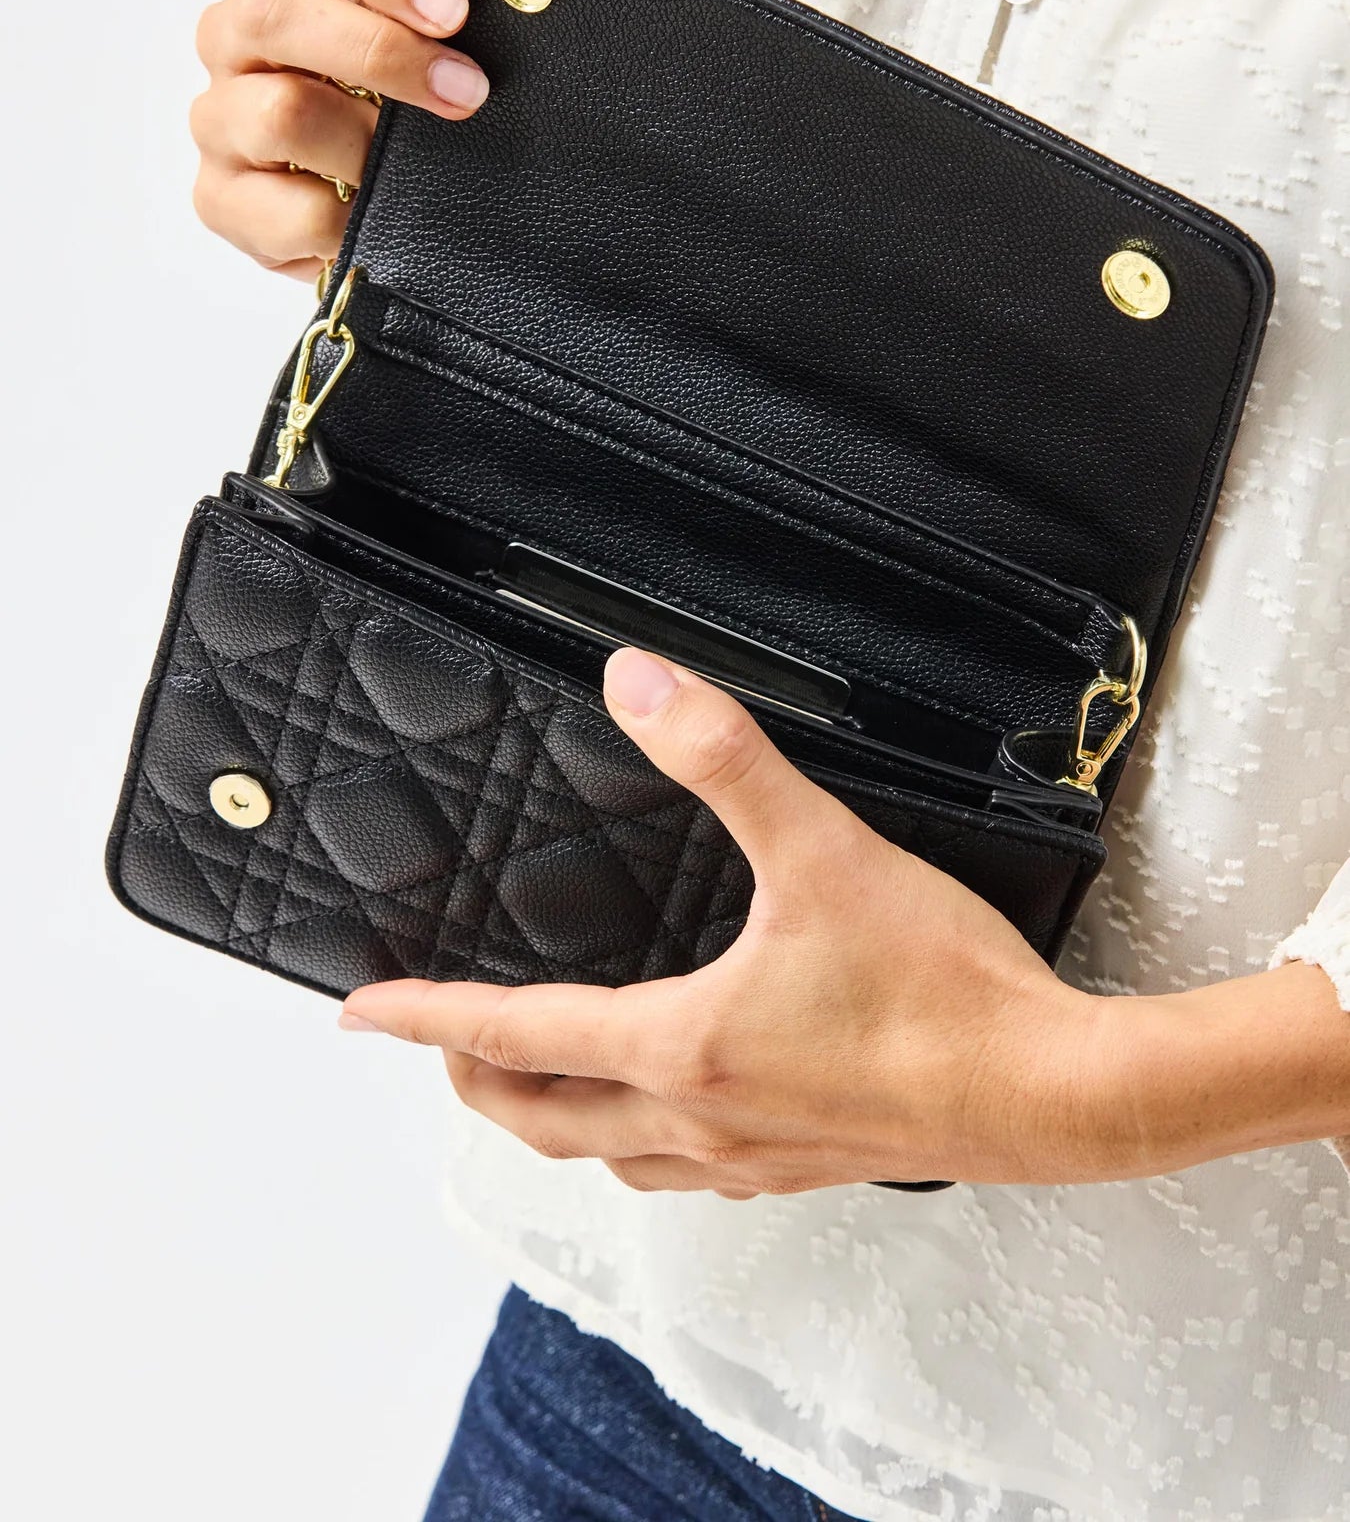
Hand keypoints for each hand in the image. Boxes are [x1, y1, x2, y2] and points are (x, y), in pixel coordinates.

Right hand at [191, 0, 487, 282]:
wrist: (344, 210)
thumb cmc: (389, 113)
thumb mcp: (415, 48)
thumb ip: (438, 20)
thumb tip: (516, 0)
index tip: (454, 10)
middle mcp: (233, 35)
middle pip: (278, 13)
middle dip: (383, 53)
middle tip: (465, 90)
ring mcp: (218, 118)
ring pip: (279, 113)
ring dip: (366, 144)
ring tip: (414, 169)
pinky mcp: (221, 199)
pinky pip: (287, 209)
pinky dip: (347, 220)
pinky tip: (374, 219)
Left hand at [340, 649, 1349, 1193]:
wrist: (1054, 1095)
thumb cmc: (941, 988)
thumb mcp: (824, 851)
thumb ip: (727, 759)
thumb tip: (635, 680)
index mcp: (683, 1046)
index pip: (516, 1035)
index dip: (429, 1018)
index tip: (362, 1013)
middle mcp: (700, 1117)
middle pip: (545, 1118)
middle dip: (477, 1082)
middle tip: (438, 1046)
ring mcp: (755, 1156)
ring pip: (613, 1158)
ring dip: (555, 1122)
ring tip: (536, 1084)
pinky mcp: (811, 1166)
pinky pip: (689, 1173)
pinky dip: (643, 1146)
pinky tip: (675, 1117)